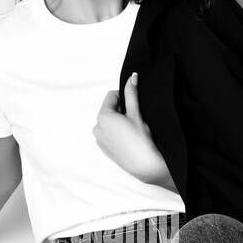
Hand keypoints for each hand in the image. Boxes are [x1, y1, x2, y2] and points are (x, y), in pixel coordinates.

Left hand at [92, 72, 175, 188]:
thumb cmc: (141, 139)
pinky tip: (128, 139)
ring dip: (118, 122)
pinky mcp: (103, 149)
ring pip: (108, 122)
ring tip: (131, 130)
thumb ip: (131, 94)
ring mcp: (99, 139)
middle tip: (134, 119)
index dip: (124, 97)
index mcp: (103, 116)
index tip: (133, 105)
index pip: (112, 96)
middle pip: (109, 109)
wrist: (144, 165)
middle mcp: (97, 127)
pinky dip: (116, 133)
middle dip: (120, 110)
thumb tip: (132, 77)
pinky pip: (108, 134)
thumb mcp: (136, 113)